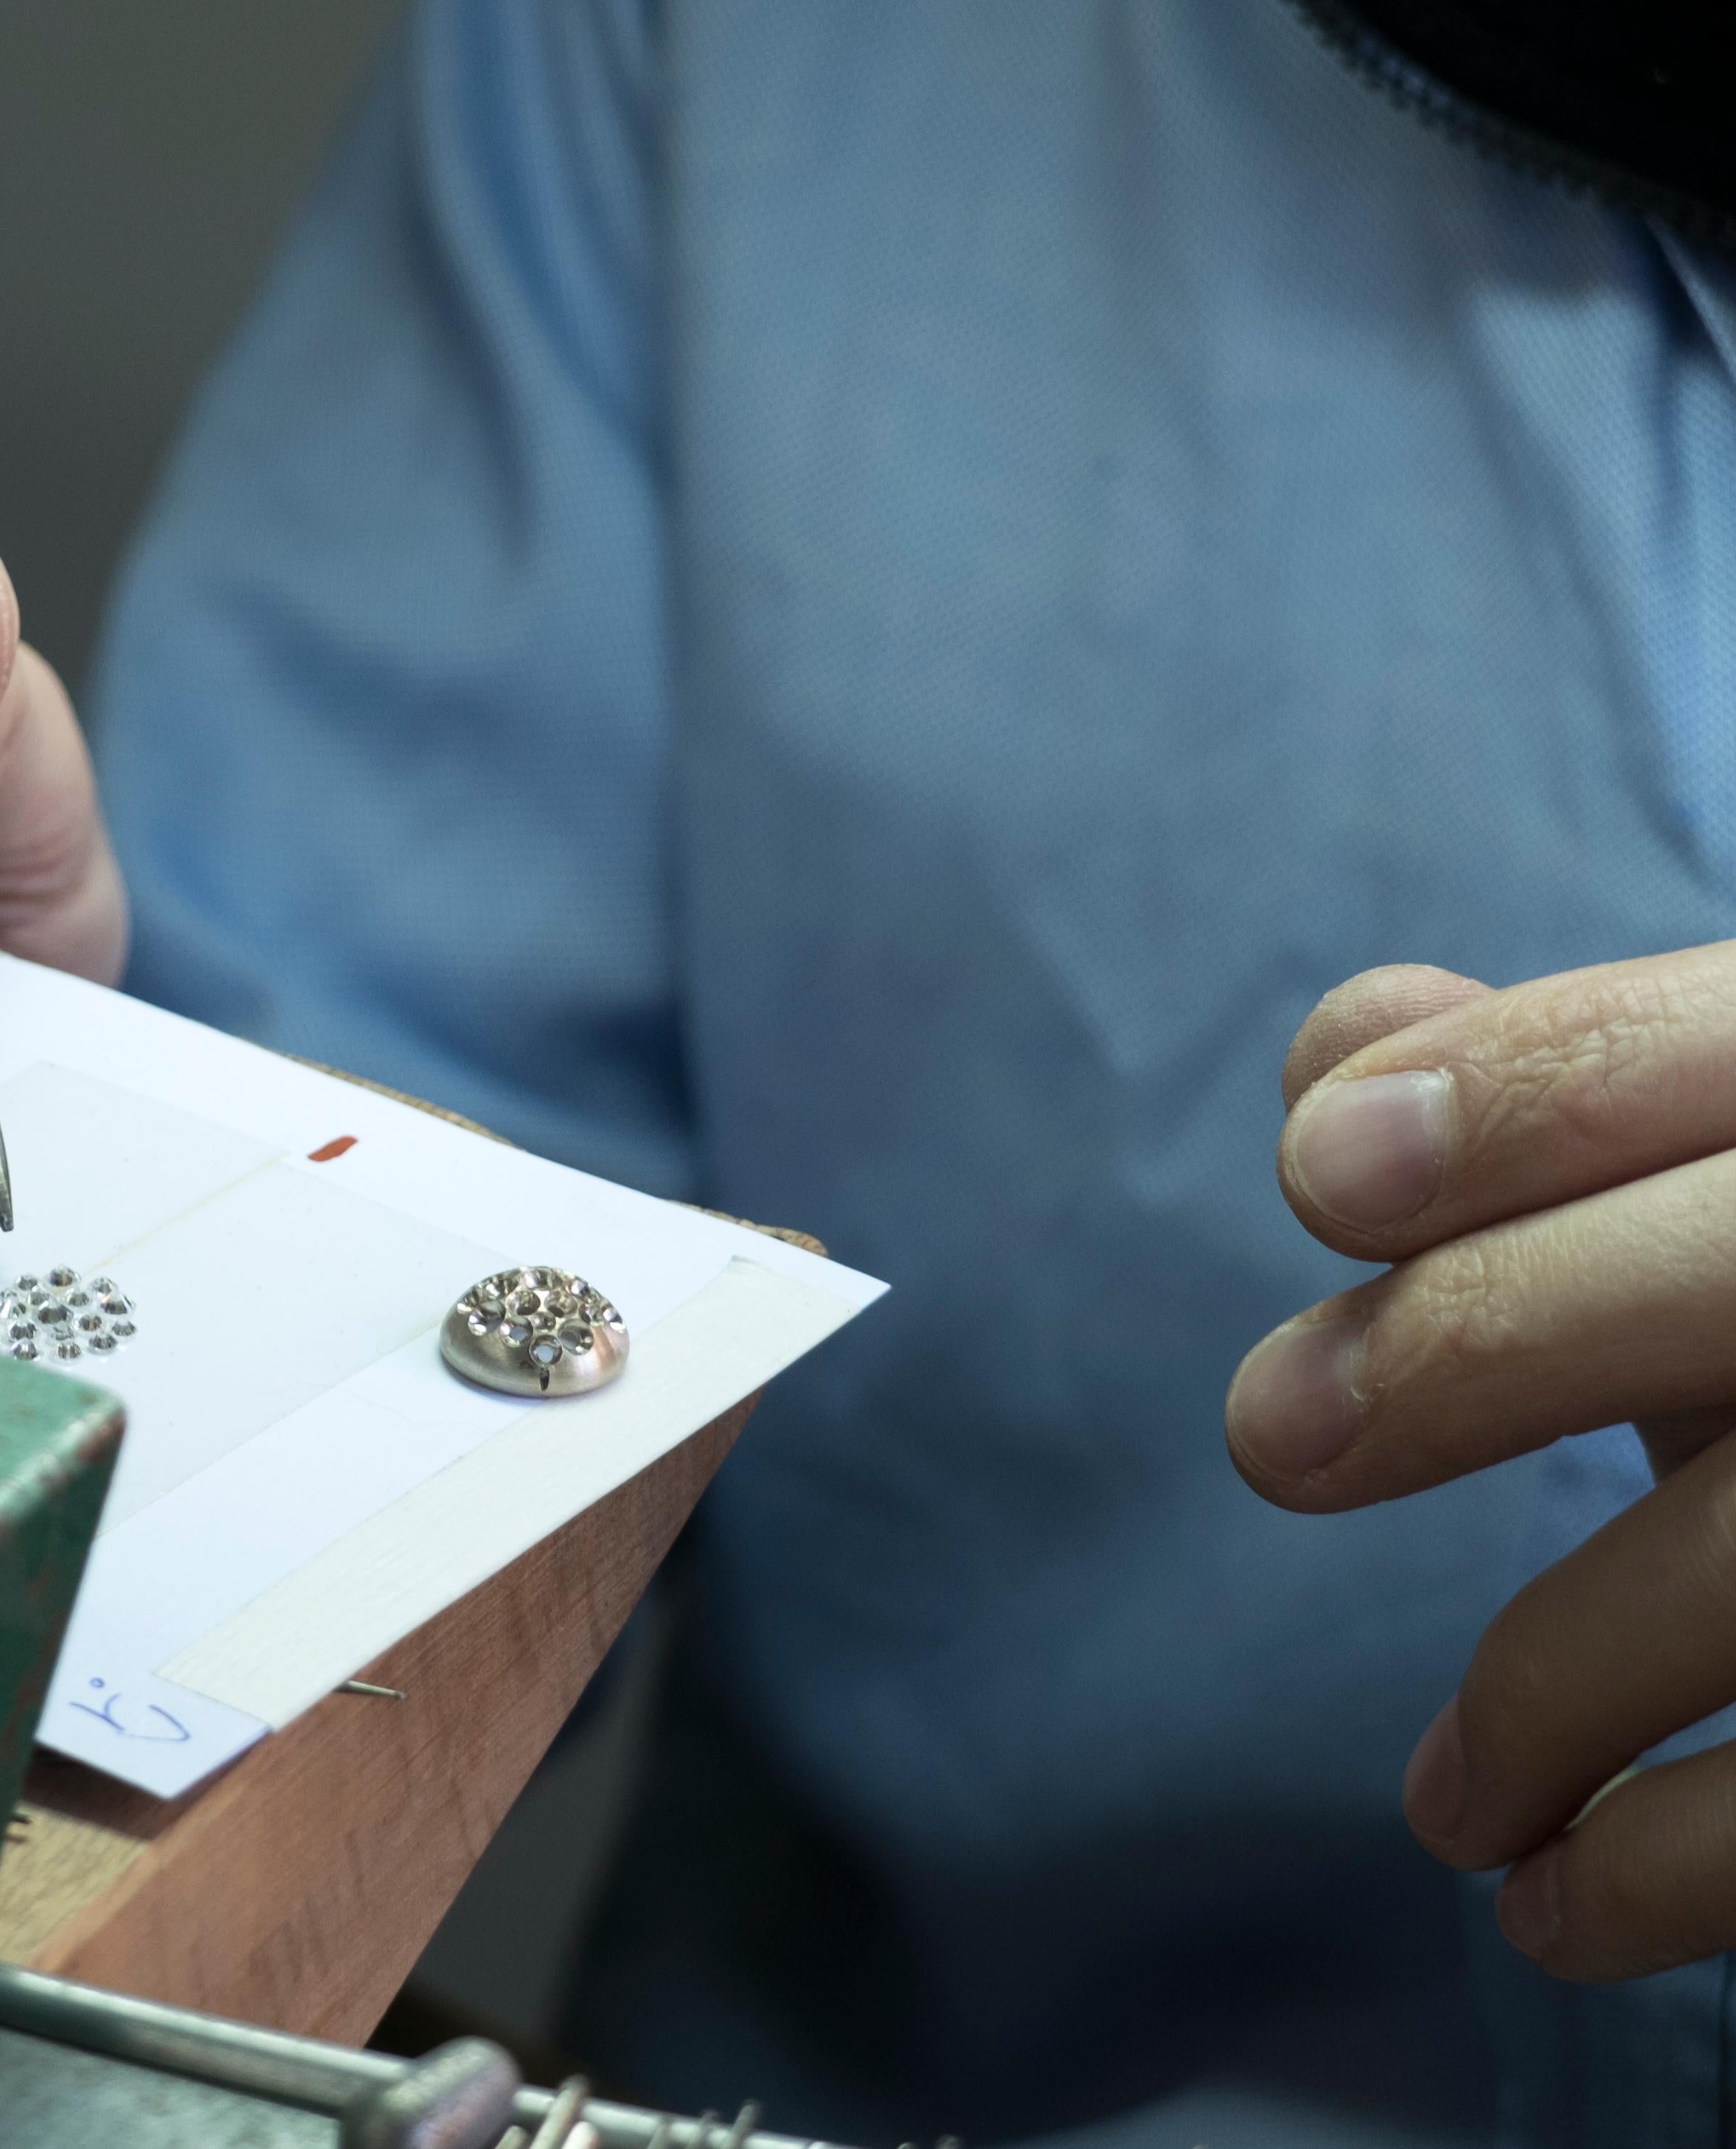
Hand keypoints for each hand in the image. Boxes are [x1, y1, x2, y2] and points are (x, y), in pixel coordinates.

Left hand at [1228, 945, 1735, 1979]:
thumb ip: (1574, 1100)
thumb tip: (1341, 1060)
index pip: (1682, 1053)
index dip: (1498, 1099)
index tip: (1317, 1178)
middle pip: (1725, 1278)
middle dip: (1471, 1346)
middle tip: (1269, 1436)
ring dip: (1547, 1694)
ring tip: (1443, 1807)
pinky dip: (1670, 1868)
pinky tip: (1556, 1906)